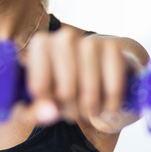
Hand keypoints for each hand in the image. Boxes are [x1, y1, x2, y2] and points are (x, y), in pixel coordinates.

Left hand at [22, 30, 144, 133]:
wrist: (102, 70)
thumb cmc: (66, 87)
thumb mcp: (45, 100)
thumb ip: (36, 112)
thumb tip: (48, 113)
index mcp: (41, 45)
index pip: (40, 87)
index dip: (49, 105)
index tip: (53, 106)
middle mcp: (64, 38)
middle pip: (66, 92)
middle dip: (72, 111)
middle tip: (74, 113)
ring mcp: (91, 41)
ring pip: (89, 93)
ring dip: (91, 110)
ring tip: (90, 111)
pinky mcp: (114, 47)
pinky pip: (113, 90)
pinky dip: (110, 106)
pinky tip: (107, 108)